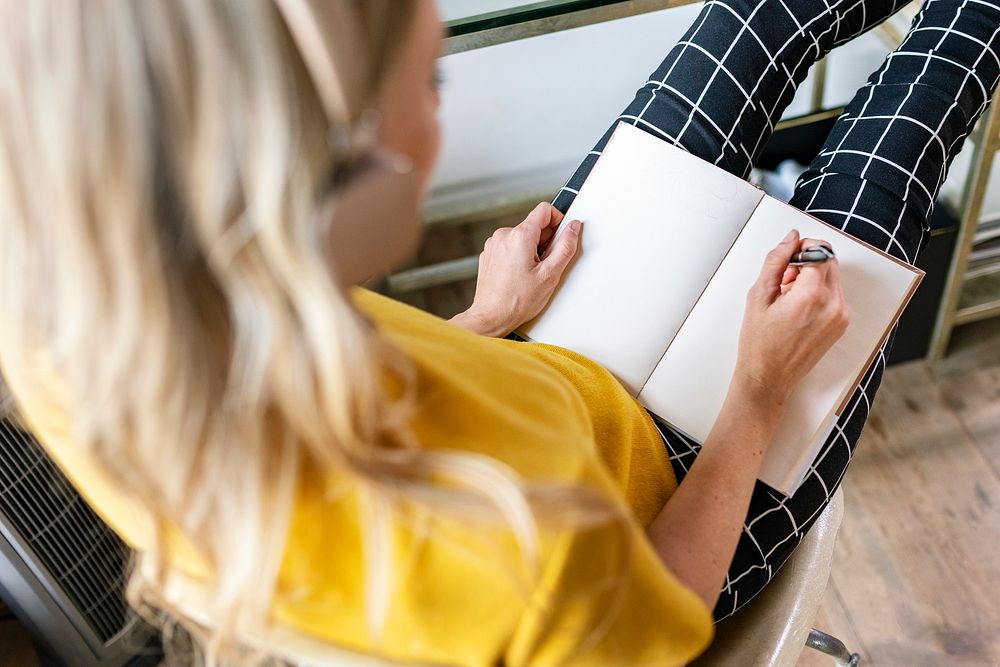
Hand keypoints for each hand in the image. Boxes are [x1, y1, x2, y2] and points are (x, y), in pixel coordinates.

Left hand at [449, 202, 581, 336]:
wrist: (490, 317)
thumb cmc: (516, 301)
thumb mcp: (550, 275)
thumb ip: (565, 247)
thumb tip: (574, 228)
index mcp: (519, 236)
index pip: (545, 210)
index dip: (558, 220)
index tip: (560, 237)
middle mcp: (503, 235)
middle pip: (533, 225)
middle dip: (545, 241)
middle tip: (545, 265)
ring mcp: (493, 244)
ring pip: (522, 237)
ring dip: (531, 250)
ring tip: (531, 273)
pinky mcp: (489, 254)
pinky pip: (510, 246)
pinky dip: (518, 256)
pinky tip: (519, 275)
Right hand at [735, 229, 850, 406]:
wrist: (768, 378)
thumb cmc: (759, 343)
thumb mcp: (759, 295)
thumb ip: (776, 261)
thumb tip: (791, 238)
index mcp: (812, 296)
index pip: (820, 250)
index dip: (801, 248)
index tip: (787, 259)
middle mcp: (833, 305)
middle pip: (829, 261)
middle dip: (807, 262)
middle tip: (784, 281)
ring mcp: (841, 316)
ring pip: (832, 276)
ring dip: (812, 277)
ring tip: (788, 297)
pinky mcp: (842, 323)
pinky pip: (834, 294)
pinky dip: (818, 292)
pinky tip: (798, 309)